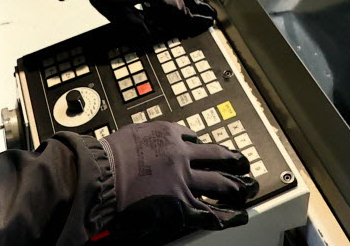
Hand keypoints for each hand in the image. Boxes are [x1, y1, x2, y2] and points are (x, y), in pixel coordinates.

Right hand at [101, 121, 256, 235]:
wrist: (103, 174)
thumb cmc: (110, 154)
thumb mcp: (134, 132)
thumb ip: (150, 135)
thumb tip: (153, 140)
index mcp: (169, 134)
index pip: (193, 137)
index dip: (202, 145)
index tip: (208, 150)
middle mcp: (181, 154)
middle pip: (215, 156)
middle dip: (232, 160)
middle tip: (243, 163)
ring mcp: (183, 179)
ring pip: (218, 182)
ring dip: (235, 186)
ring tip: (246, 188)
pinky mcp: (180, 202)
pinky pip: (208, 210)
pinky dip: (225, 215)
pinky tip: (237, 216)